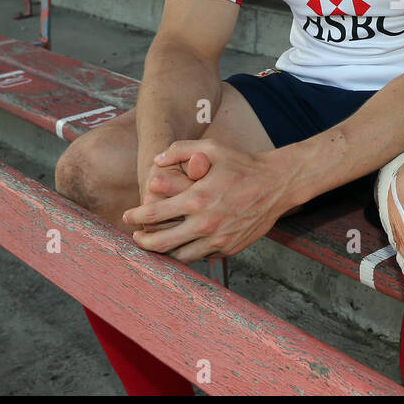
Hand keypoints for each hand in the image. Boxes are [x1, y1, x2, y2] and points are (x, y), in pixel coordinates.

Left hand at [122, 140, 290, 263]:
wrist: (276, 184)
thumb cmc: (242, 163)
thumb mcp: (212, 147)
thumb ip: (180, 149)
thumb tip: (156, 161)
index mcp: (196, 198)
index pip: (154, 214)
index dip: (135, 217)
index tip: (126, 216)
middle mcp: (205, 223)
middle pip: (161, 243)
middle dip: (143, 242)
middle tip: (136, 238)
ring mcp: (218, 239)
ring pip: (180, 255)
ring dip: (165, 251)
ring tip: (157, 243)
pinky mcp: (229, 248)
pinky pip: (201, 256)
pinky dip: (189, 251)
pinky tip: (183, 244)